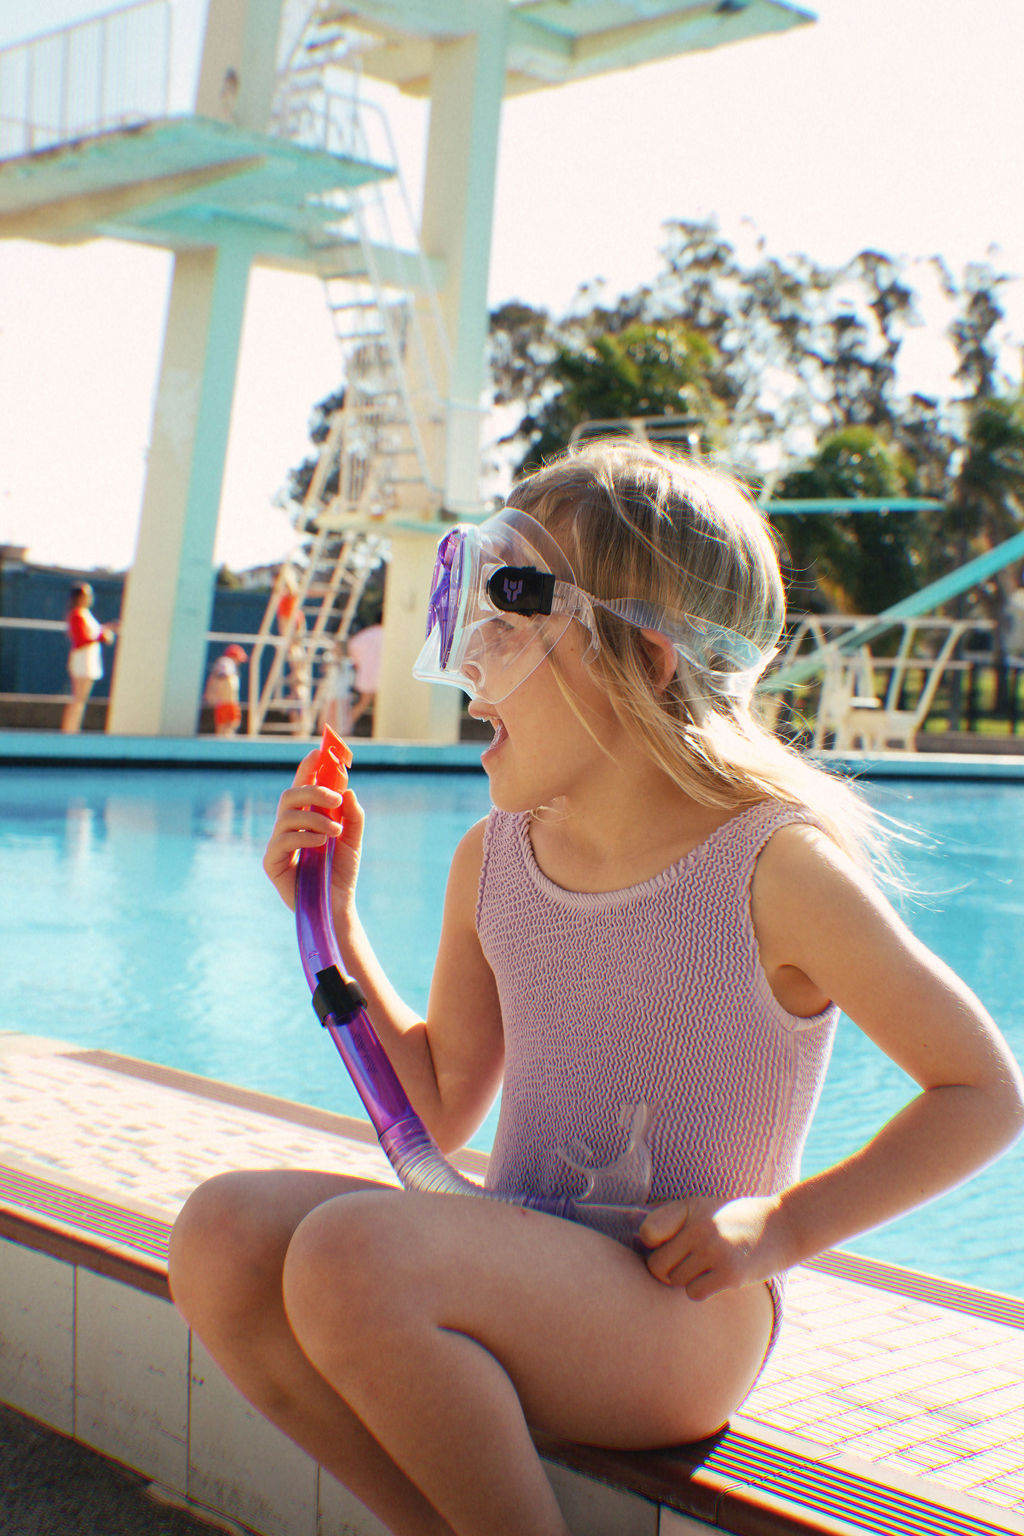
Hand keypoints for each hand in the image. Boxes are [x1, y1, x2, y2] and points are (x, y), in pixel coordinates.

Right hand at [262, 751, 361, 920]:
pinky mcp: (272, 862)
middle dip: (313, 790)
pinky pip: (283, 840)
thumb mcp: (353, 839)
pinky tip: (321, 843)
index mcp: (305, 816)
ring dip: (315, 817)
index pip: (302, 785)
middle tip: (336, 797)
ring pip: (287, 815)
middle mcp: (289, 826)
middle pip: (291, 795)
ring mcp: (278, 843)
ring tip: (335, 831)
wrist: (337, 904)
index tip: (319, 752)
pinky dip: (304, 836)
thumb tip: (347, 791)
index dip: (307, 768)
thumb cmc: (341, 871)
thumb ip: (352, 815)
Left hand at [639, 1194, 785, 1299]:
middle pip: (658, 1265)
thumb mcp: (703, 1208)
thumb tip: (638, 1241)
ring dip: (687, 1279)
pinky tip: (716, 1278)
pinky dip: (701, 1290)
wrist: (783, 1226)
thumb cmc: (735, 1219)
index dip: (653, 1245)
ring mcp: (714, 1253)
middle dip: (667, 1269)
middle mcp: (699, 1229)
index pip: (648, 1233)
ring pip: (676, 1281)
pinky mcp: (729, 1275)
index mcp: (690, 1208)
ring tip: (706, 1267)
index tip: (665, 1245)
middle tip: (686, 1263)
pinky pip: (695, 1293)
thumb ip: (672, 1221)